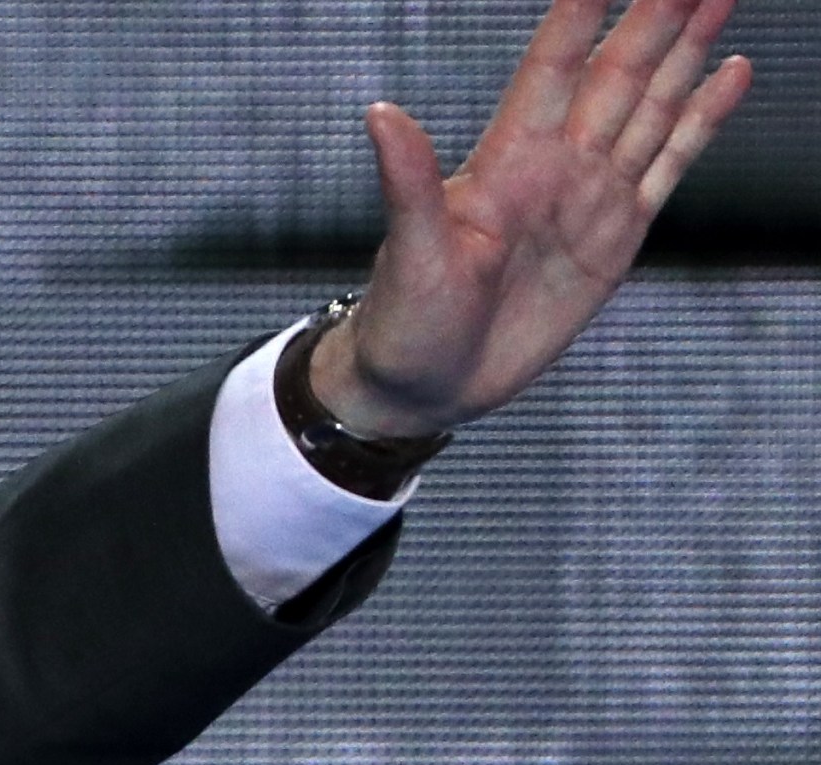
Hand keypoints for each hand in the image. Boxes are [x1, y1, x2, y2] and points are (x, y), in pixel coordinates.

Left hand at [312, 0, 752, 438]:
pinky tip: (728, 75)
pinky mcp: (617, 235)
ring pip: (651, 107)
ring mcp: (589, 196)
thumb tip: (380, 114)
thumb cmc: (404, 321)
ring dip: (686, 52)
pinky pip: (669, 166)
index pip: (553, 68)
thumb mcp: (409, 254)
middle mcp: (554, 167)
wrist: (426, 383)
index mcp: (506, 161)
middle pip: (618, 74)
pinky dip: (701, 120)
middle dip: (655, 18)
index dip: (580, 16)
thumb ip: (407, 183)